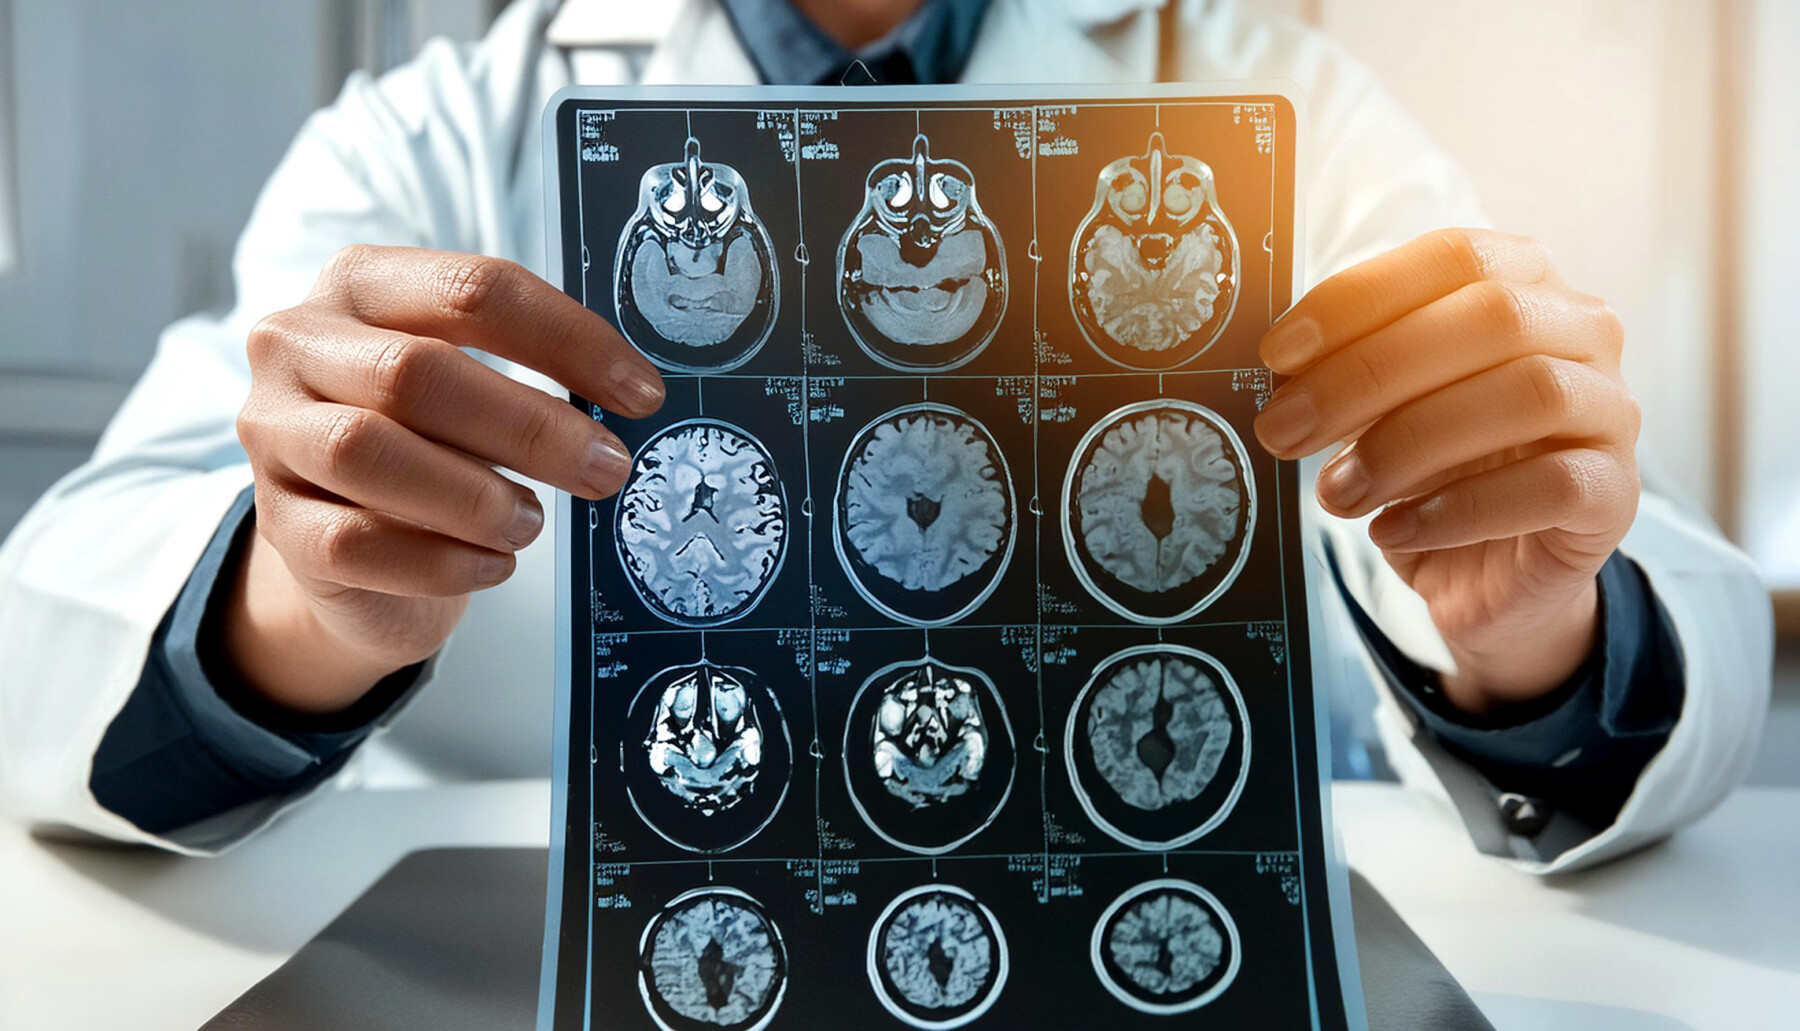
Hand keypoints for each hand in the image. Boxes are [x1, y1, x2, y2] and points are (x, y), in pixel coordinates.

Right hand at [230, 246, 663, 713]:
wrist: (347, 543)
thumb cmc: (431, 442)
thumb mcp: (471, 383)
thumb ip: (528, 370)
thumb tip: (632, 394)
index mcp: (361, 284)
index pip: (474, 290)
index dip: (569, 340)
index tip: (641, 393)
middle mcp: (298, 345)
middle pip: (418, 372)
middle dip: (531, 427)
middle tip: (607, 468)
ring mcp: (273, 434)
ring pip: (369, 452)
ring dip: (475, 496)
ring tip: (532, 523)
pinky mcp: (277, 525)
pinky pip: (356, 543)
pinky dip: (441, 561)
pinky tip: (491, 565)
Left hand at [1253, 229, 1640, 714]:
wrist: (1489, 577)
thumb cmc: (1435, 474)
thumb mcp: (1381, 410)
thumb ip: (1348, 374)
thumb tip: (1284, 374)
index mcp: (1525, 284)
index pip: (1452, 257)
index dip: (1359, 297)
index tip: (1278, 353)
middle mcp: (1584, 332)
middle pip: (1489, 318)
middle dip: (1366, 375)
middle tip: (1283, 430)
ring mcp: (1611, 410)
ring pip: (1527, 395)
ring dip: (1408, 444)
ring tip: (1336, 493)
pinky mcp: (1618, 493)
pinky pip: (1551, 484)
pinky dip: (1458, 510)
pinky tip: (1393, 530)